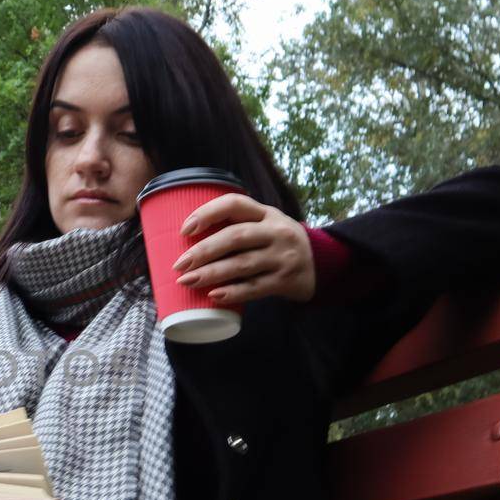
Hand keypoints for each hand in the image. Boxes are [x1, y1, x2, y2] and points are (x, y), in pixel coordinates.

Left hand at [169, 194, 315, 302]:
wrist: (320, 264)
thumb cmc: (278, 243)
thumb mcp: (265, 225)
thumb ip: (237, 225)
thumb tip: (187, 240)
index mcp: (266, 213)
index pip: (234, 204)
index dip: (208, 213)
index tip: (184, 229)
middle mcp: (276, 232)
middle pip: (235, 237)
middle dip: (203, 251)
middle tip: (179, 264)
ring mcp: (282, 257)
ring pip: (242, 264)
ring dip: (211, 273)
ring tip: (187, 281)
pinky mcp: (285, 280)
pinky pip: (255, 288)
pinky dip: (233, 292)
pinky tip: (214, 295)